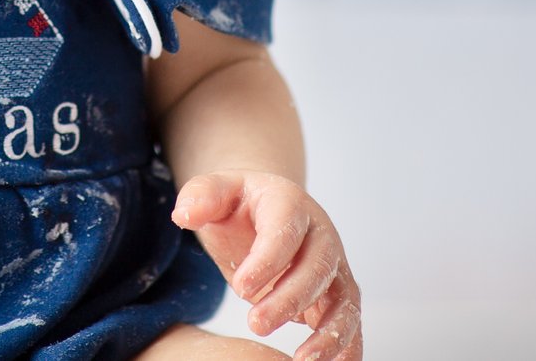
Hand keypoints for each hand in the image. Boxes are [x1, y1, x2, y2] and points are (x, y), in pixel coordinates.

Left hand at [172, 170, 359, 360]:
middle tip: (255, 324)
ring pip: (343, 298)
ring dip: (329, 331)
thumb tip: (184, 215)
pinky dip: (348, 345)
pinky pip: (351, 320)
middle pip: (317, 267)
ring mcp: (334, 264)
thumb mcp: (217, 191)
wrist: (267, 212)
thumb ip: (201, 196)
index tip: (240, 287)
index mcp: (290, 203)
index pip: (285, 230)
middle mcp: (321, 233)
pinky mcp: (339, 292)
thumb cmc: (240, 205)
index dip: (267, 259)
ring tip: (303, 360)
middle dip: (289, 299)